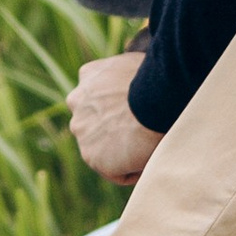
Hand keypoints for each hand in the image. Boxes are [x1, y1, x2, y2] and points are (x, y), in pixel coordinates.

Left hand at [66, 49, 162, 184]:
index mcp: (88, 75)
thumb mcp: (137, 63)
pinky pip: (116, 172)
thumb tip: (146, 80)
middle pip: (98, 124)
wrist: (157, 98)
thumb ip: (128, 73)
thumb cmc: (159, 78)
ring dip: (126, 151)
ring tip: (153, 147)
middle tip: (149, 132)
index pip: (101, 98)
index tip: (144, 115)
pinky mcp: (91, 156)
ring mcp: (81, 130)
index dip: (124, 109)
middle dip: (119, 130)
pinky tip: (151, 159)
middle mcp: (77, 102)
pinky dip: (134, 170)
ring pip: (105, 149)